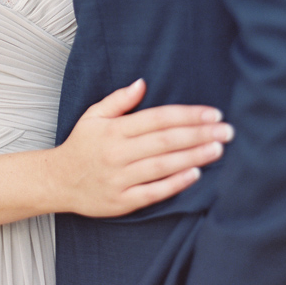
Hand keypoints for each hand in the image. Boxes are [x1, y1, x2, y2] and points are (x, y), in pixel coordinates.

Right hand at [51, 79, 232, 217]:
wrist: (58, 181)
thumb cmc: (81, 145)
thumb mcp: (93, 116)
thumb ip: (119, 100)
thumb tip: (142, 83)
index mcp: (113, 129)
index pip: (157, 118)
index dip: (187, 115)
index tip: (213, 113)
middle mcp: (118, 152)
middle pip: (165, 141)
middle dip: (198, 134)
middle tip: (227, 130)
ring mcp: (120, 178)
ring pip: (162, 166)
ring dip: (193, 157)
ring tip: (219, 149)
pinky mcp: (122, 201)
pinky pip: (153, 192)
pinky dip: (175, 184)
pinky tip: (196, 174)